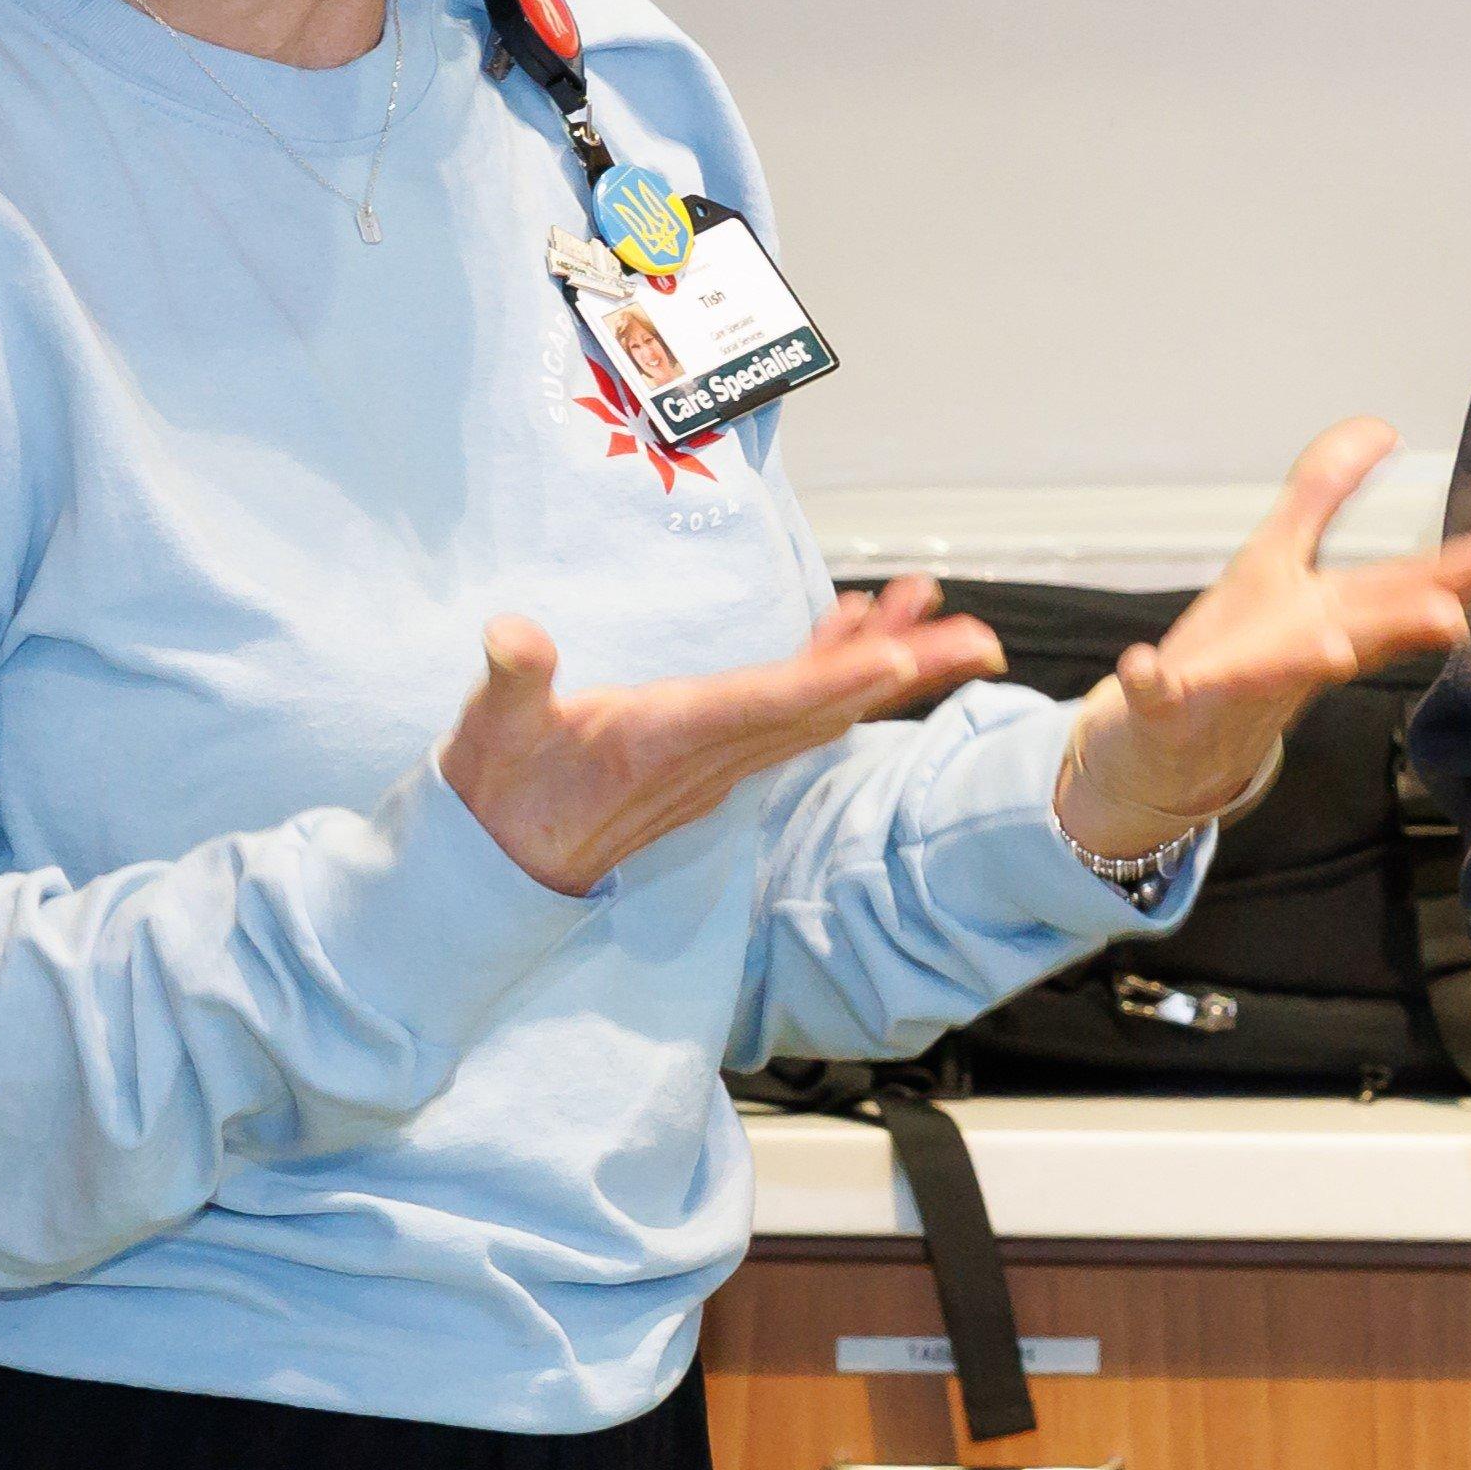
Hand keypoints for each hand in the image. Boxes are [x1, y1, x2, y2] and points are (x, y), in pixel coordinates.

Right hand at [443, 582, 1003, 895]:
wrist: (502, 863)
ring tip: (937, 607)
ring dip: (884, 661)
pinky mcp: (716, 756)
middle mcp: (709, 757)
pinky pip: (794, 711)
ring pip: (819, 709)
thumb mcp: (493, 727)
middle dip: (901, 671)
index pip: (759, 708)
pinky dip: (834, 669)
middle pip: (821, 709)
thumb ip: (513, 679)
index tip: (894, 663)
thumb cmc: (499, 786)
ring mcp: (720, 762)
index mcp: (663, 740)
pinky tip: (864, 628)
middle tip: (977, 636)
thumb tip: (513, 637)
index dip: (828, 683)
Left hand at [1044, 425, 1470, 866]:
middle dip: (1400, 621)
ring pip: (1275, 670)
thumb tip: (1378, 427)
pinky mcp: (1165, 705)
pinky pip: (1157, 692)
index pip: (1393, 593)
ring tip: (1333, 645)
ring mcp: (1228, 683)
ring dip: (1304, 657)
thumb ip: (1326, 491)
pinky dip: (1149, 678)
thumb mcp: (1281, 560)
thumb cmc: (1242, 648)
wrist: (1171, 747)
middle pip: (1353, 631)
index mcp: (1322, 617)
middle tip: (1451, 614)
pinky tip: (1140, 661)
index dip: (1443, 575)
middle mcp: (1289, 653)